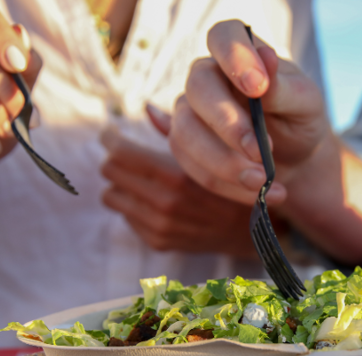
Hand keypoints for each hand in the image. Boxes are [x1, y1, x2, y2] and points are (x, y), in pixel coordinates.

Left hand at [100, 110, 257, 257]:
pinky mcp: (158, 241)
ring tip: (138, 176)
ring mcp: (160, 225)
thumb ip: (176, 130)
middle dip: (115, 158)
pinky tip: (154, 199)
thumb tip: (147, 108)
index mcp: (176, 176)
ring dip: (121, 184)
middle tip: (124, 152)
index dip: (111, 139)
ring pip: (112, 196)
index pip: (120, 153)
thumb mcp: (214, 149)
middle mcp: (165, 203)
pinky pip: (127, 217)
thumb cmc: (234, 180)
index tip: (112, 133)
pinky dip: (135, 206)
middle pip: (110, 172)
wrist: (250, 229)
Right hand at [169, 20, 330, 205]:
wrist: (295, 160)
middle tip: (261, 152)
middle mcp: (206, 78)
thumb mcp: (306, 104)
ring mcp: (189, 113)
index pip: (223, 37)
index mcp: (238, 53)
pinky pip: (193, 168)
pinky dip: (227, 186)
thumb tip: (267, 59)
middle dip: (228, 125)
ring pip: (186, 134)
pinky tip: (259, 193)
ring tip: (262, 182)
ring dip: (225, 164)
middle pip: (198, 89)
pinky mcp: (185, 148)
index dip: (235, 58)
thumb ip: (285, 86)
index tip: (258, 88)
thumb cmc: (300, 121)